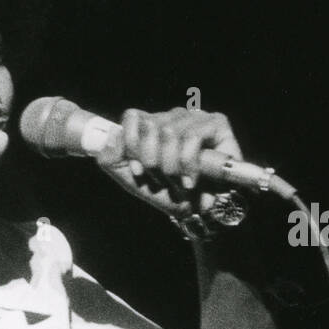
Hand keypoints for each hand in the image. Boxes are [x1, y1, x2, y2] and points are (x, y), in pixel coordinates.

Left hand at [95, 107, 242, 219]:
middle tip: (163, 180)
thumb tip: (113, 135)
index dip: (132, 146)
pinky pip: (193, 137)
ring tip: (178, 183)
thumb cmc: (166, 193)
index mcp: (151, 123)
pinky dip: (188, 164)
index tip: (139, 171)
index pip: (133, 117)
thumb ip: (111, 158)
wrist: (196, 212)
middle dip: (153, 163)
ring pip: (171, 132)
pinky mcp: (217, 124)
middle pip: (150, 127)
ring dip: (171, 167)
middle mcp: (173, 116)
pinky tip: (190, 181)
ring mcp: (196, 118)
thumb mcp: (130, 179)